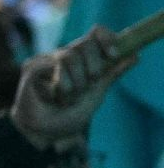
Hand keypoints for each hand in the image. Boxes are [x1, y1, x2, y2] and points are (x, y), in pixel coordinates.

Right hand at [10, 27, 134, 149]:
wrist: (45, 133)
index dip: (106, 38)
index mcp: (82, 58)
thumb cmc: (68, 115)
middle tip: (89, 84)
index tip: (114, 55)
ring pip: (70, 55)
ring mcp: (46, 59)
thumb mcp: (96, 93)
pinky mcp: (32, 66)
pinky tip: (55, 96)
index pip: (95, 34)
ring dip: (76, 81)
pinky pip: (53, 65)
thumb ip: (112, 73)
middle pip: (86, 43)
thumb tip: (136, 54)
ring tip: (69, 98)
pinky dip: (62, 85)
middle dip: (94, 67)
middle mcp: (64, 55)